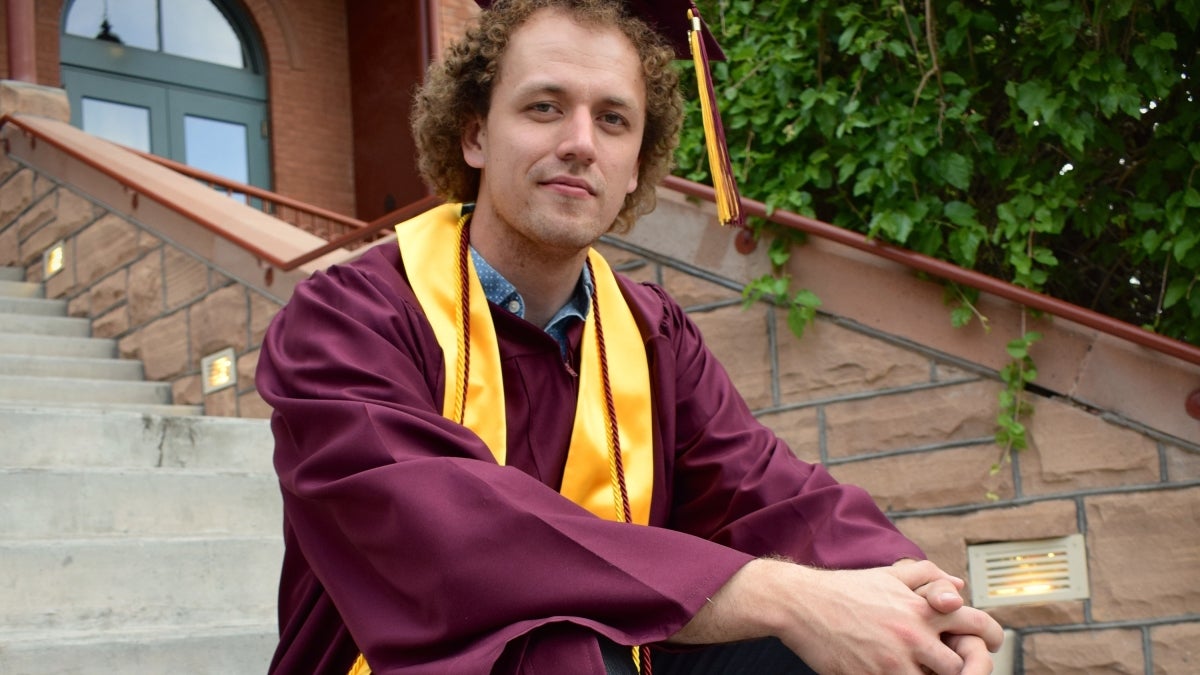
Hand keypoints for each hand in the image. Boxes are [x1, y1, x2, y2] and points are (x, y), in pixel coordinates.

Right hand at [673, 558, 1001, 674]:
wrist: (802, 604)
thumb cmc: (847, 589)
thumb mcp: (890, 574)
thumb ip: (929, 576)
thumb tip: (960, 589)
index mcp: (921, 608)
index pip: (976, 624)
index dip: (991, 636)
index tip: (988, 643)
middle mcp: (913, 635)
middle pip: (964, 666)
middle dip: (967, 668)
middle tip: (956, 667)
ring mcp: (892, 661)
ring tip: (923, 668)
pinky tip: (898, 671)